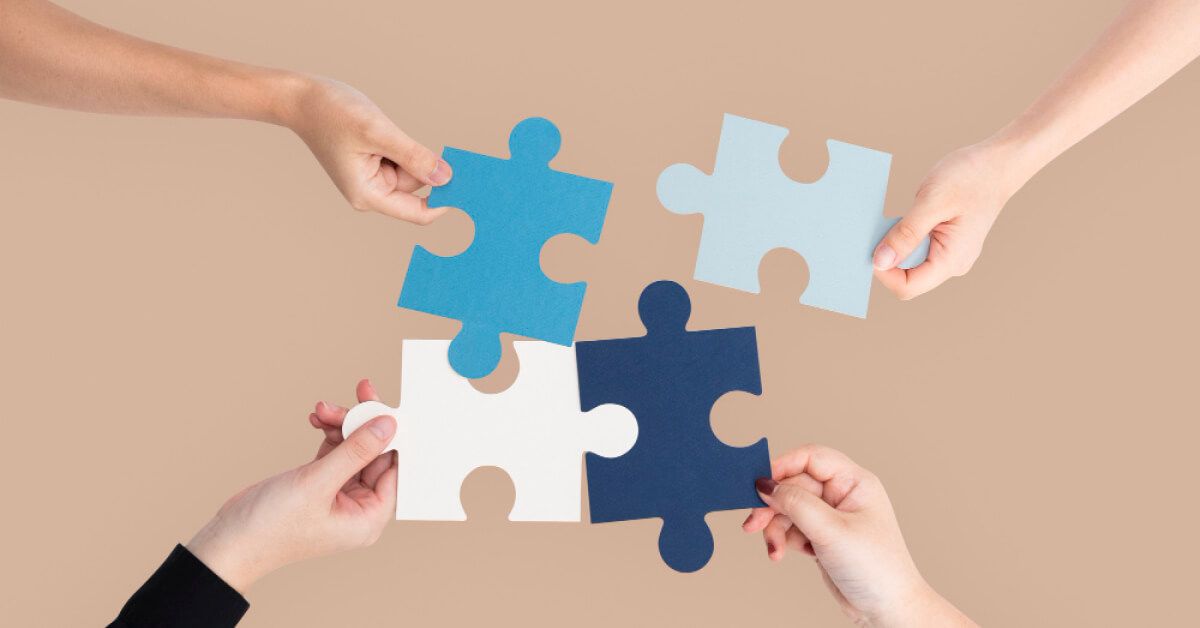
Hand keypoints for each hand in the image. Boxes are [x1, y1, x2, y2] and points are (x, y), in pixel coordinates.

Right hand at [186, 380, 395, 591]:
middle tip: (360, 392)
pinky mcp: (319, 483)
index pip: (395, 470)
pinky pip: (334, 450)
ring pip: (353, 448)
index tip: (386, 405)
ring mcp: (338, 494)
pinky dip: (328, 433)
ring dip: (341, 424)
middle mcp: (358, 507)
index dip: (394, 436)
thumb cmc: (273, 526)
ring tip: (322, 408)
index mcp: (369, 517)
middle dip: (362, 423)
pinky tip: (316, 419)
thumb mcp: (318, 483)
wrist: (230, 539)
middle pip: (375, 454)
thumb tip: (387, 425)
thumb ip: (355, 452)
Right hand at [283, 77, 451, 223]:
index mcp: (368, 195)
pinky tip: (382, 131)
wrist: (302, 98)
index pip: (418, 212)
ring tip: (382, 131)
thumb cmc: (332, 112)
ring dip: (410, 152)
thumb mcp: (377, 132)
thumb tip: (447, 178)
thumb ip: (414, 156)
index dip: (447, 202)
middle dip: (423, 166)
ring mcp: (373, 180)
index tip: (472, 188)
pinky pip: (403, 161)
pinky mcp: (375, 166)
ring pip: (412, 173)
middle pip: (417, 190)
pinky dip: (403, 148)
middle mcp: (371, 194)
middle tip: (416, 141)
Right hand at [743, 445, 974, 627]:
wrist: (887, 608)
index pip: (811, 458)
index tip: (759, 484)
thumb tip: (766, 485)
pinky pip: (791, 527)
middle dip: (773, 506)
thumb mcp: (831, 531)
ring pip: (788, 508)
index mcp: (854, 482)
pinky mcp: (821, 536)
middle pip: (794, 486)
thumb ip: (796, 503)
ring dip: (775, 527)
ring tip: (773, 549)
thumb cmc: (876, 567)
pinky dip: (782, 540)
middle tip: (752, 523)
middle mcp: (842, 495)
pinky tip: (780, 554)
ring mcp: (831, 516)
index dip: (783, 466)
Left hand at [872, 142, 1018, 299]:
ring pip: (910, 263)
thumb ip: (906, 234)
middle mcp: (951, 264)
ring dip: (896, 244)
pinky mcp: (944, 242)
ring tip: (895, 219)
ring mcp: (949, 254)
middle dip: (888, 257)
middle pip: (906, 277)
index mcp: (951, 260)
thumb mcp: (933, 202)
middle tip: (878, 229)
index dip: (884, 273)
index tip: (872, 246)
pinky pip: (917, 249)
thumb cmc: (971, 177)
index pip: (907, 287)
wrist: (998, 163)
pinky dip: (904, 236)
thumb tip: (879, 262)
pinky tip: (904, 217)